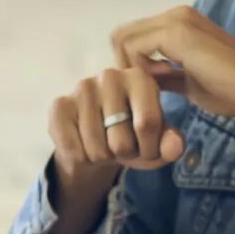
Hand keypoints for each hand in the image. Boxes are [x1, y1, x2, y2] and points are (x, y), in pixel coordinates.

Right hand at [47, 64, 187, 185]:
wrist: (95, 140)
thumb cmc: (132, 135)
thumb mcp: (156, 143)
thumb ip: (172, 145)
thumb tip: (175, 146)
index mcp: (140, 78)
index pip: (148, 124)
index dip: (149, 149)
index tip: (147, 149)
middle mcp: (110, 75)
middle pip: (121, 141)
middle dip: (124, 155)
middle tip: (121, 146)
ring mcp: (82, 88)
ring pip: (97, 149)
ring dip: (103, 158)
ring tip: (104, 145)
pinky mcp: (59, 105)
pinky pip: (74, 150)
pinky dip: (82, 158)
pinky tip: (84, 144)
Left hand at [110, 6, 234, 138]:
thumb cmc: (233, 90)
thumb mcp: (189, 82)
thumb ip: (166, 76)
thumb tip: (145, 78)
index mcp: (181, 22)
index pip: (132, 36)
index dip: (131, 64)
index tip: (148, 88)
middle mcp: (177, 14)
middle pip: (122, 34)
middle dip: (126, 65)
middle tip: (146, 90)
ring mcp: (177, 20)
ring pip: (124, 38)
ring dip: (130, 68)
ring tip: (154, 89)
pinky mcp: (178, 33)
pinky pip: (134, 47)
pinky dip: (138, 70)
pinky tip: (160, 85)